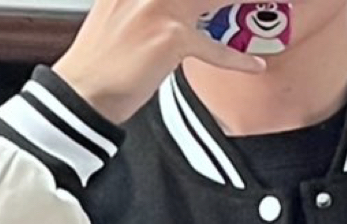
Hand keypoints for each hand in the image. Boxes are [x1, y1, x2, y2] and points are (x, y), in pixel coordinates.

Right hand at [56, 0, 264, 127]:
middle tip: (248, 0)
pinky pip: (215, 47)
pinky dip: (237, 59)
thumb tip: (169, 8)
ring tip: (265, 6)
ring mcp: (160, 8)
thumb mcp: (114, 13)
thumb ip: (140, 3)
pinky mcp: (171, 38)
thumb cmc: (98, 63)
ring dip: (242, 2)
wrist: (82, 92)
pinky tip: (253, 64)